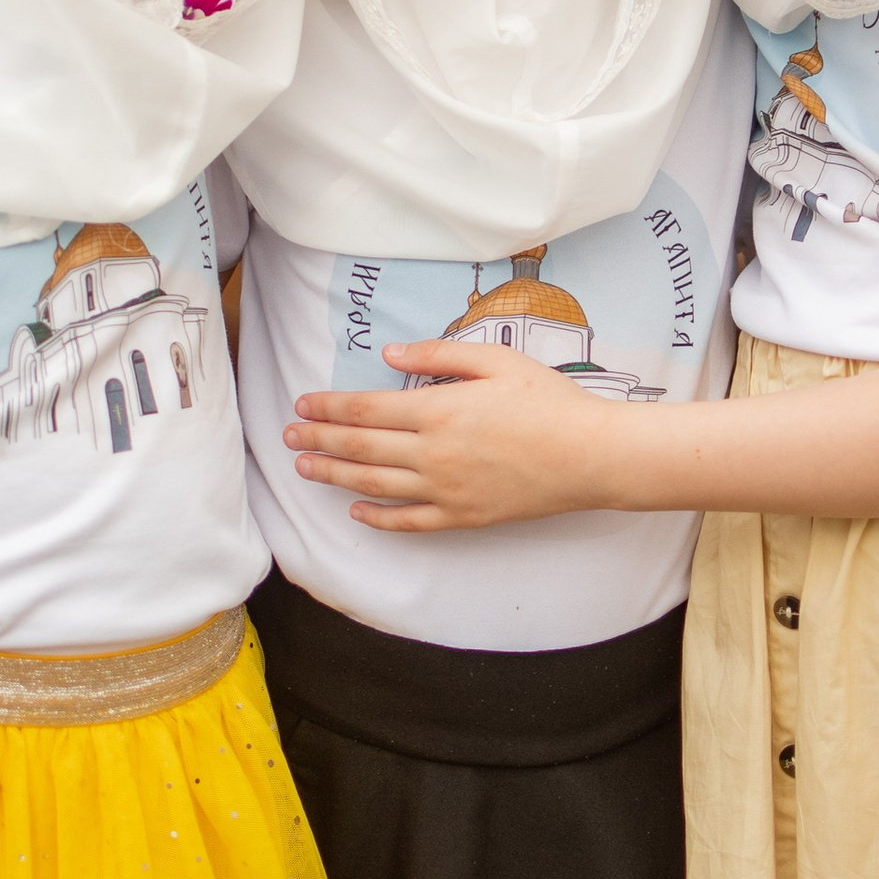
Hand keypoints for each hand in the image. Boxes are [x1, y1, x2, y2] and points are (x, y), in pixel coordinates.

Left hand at [286, 338, 624, 527]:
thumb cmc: (550, 401)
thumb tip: (391, 356)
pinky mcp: (464, 517)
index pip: (365, 410)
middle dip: (318, 441)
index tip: (302, 404)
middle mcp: (434, 453)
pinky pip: (410, 522)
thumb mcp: (497, 360)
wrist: (592, 455)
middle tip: (287, 437)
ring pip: (374, 486)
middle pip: (360, 449)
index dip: (328, 408)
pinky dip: (378, 519)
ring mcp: (446, 490)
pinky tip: (356, 513)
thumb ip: (439, 356)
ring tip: (306, 470)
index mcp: (439, 409)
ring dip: (334, 477)